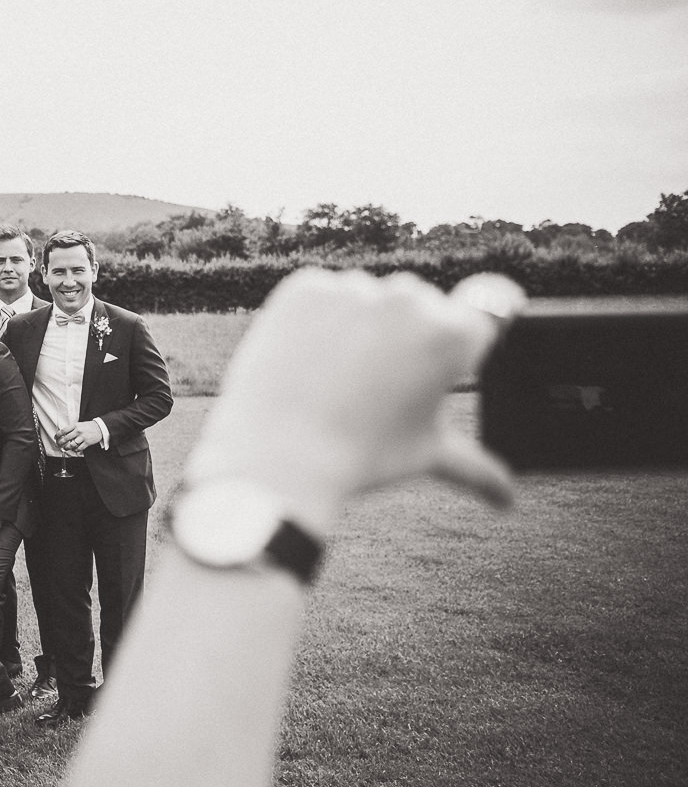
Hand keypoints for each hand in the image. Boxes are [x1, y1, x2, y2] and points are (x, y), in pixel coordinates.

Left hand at [55, 423, 100, 453]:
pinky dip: (75, 450)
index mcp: (75, 426)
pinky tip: (74, 449)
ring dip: (67, 447)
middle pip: (66, 438)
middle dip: (60, 443)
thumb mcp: (79, 424)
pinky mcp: (87, 442)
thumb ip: (72, 428)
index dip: (58, 435)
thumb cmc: (89, 426)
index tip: (56, 437)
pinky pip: (79, 448)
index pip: (63, 430)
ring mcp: (82, 437)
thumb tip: (64, 434)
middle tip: (58, 444)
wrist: (100, 428)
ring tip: (65, 448)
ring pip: (71, 445)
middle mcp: (78, 431)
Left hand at [186, 268, 517, 533]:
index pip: (492, 300)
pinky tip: (307, 359)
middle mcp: (411, 300)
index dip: (478, 318)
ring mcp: (357, 289)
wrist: (279, 453)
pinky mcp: (306, 287)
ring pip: (369, 299)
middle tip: (377, 384)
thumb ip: (476, 467)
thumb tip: (507, 499)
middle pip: (420, 305)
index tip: (462, 330)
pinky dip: (316, 320)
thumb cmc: (362, 456)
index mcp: (455, 336)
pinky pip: (322, 296)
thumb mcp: (426, 455)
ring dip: (360, 325)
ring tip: (338, 377)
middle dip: (406, 335)